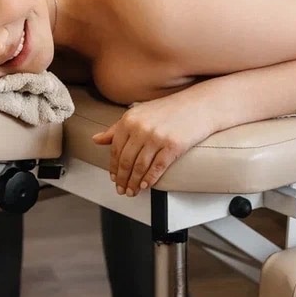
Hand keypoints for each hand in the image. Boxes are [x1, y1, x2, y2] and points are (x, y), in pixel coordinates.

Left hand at [91, 95, 215, 195]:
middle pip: (126, 161)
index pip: (115, 149)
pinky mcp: (172, 146)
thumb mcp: (139, 113)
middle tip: (122, 190)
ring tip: (132, 191)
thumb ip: (116, 128)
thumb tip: (96, 139)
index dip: (113, 167)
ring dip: (134, 182)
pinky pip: (157, 167)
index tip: (114, 178)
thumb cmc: (169, 110)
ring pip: (139, 167)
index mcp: (129, 120)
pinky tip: (146, 185)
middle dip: (122, 179)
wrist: (199, 105)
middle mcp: (141, 127)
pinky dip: (149, 179)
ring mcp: (156, 137)